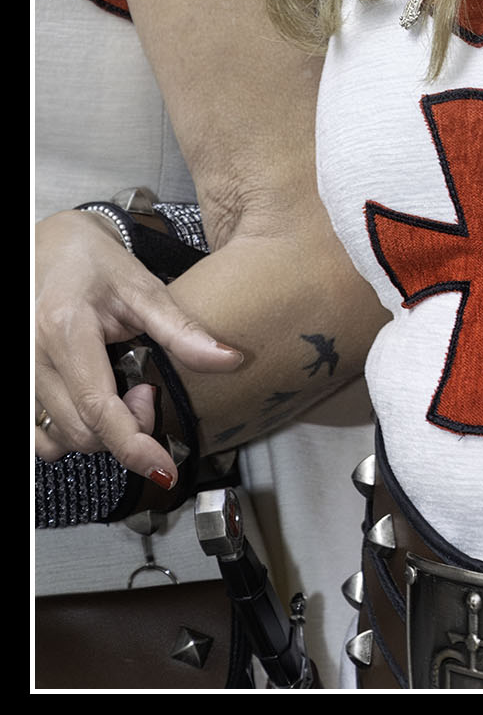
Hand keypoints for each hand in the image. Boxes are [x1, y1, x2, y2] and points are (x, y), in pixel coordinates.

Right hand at [34, 210, 241, 482]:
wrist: (50, 246)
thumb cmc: (95, 263)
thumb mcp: (143, 287)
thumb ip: (182, 329)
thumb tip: (230, 360)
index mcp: (66, 331)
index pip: (99, 409)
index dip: (134, 445)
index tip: (165, 468)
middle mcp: (33, 358)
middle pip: (83, 430)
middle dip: (127, 428)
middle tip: (147, 388)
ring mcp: (22, 375)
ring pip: (60, 438)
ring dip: (101, 433)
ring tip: (121, 390)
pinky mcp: (21, 387)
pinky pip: (38, 436)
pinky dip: (70, 435)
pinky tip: (93, 408)